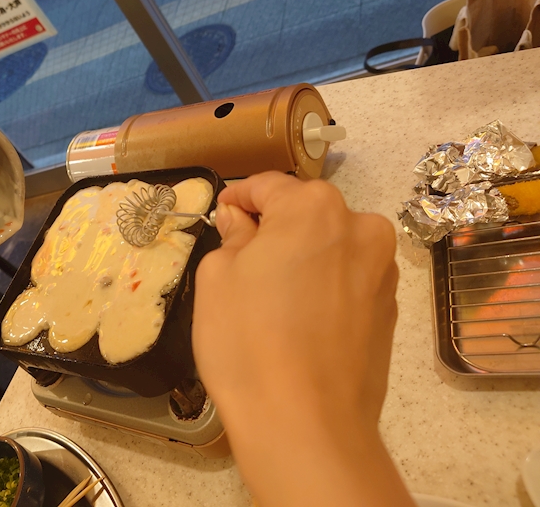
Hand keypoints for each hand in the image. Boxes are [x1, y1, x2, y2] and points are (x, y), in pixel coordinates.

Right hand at [194, 172, 412, 506]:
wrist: (307, 423)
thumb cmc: (249, 340)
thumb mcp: (218, 277)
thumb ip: (233, 235)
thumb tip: (241, 222)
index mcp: (314, 207)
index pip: (269, 185)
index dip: (239, 197)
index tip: (221, 213)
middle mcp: (360, 227)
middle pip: (306, 212)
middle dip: (274, 226)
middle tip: (241, 255)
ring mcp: (382, 270)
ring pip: (331, 245)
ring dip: (302, 255)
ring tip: (271, 292)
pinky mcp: (389, 309)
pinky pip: (348, 278)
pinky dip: (323, 284)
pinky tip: (299, 317)